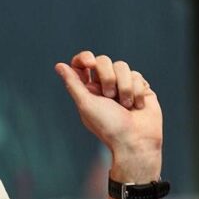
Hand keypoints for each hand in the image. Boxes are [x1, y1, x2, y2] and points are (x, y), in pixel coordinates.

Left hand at [55, 51, 162, 179]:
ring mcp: (122, 85)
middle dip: (108, 77)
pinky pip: (137, 75)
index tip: (90, 63)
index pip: (82, 64)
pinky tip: (137, 106)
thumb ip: (73, 84)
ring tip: (126, 105)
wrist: (136, 140)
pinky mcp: (140, 87)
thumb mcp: (86, 104)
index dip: (85, 58)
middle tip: (110, 96)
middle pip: (103, 60)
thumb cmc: (108, 126)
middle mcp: (104, 85)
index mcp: (88, 90)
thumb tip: (59, 65)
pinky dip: (136, 91)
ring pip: (122, 66)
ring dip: (124, 86)